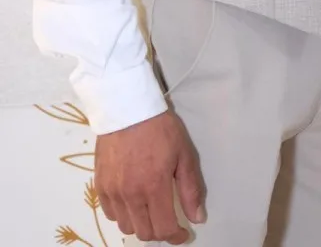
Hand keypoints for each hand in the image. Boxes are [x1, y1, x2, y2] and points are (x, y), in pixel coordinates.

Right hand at [95, 110, 205, 243]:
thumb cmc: (160, 128)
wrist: (127, 108)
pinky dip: (122, 214)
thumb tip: (198, 218)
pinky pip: (110, 213)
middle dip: (160, 232)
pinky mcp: (100, 184)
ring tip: (150, 210)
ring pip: (126, 226)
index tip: (183, 233)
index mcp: (154, 186)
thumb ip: (190, 189)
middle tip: (168, 220)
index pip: (164, 228)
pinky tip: (132, 201)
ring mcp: (112, 191)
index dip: (176, 237)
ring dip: (140, 224)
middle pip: (144, 233)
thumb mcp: (184, 153)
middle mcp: (131, 194)